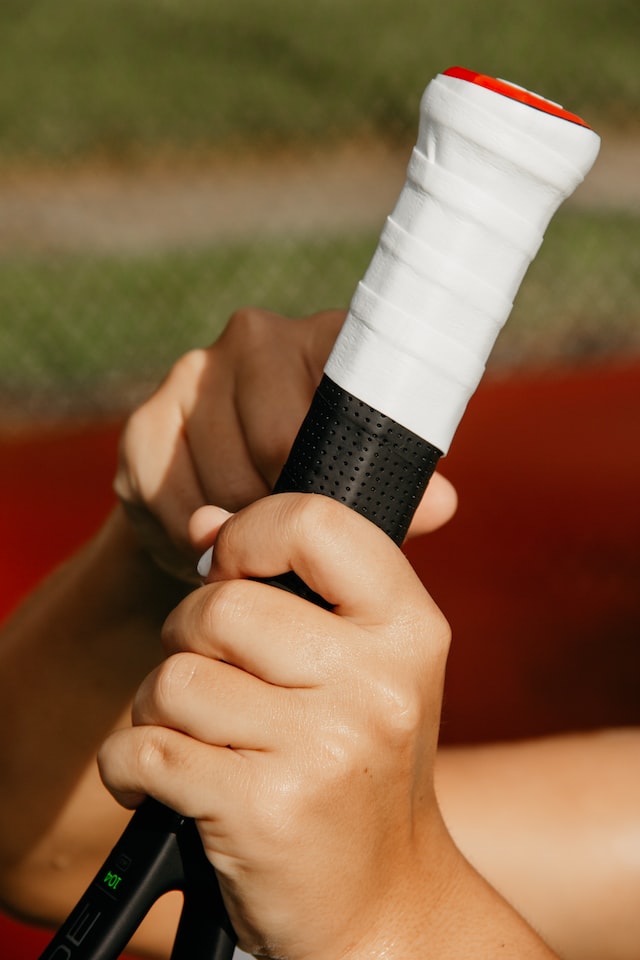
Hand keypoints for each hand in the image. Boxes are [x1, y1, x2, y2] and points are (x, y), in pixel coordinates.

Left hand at [99, 493, 454, 957]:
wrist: (383, 903)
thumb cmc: (359, 765)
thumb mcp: (367, 665)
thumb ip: (296, 584)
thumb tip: (201, 520)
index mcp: (409, 629)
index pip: (313, 522)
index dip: (250, 534)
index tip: (232, 571)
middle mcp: (378, 684)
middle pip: (219, 605)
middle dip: (190, 638)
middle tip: (216, 680)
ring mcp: (325, 750)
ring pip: (172, 679)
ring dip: (160, 710)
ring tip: (204, 739)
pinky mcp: (265, 812)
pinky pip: (143, 751)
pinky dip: (132, 768)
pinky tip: (171, 784)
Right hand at [114, 308, 456, 583]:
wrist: (224, 500)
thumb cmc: (313, 483)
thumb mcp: (365, 484)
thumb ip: (399, 490)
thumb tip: (440, 502)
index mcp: (326, 340)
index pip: (344, 392)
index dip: (343, 461)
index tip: (344, 511)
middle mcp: (255, 337)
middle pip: (277, 443)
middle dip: (288, 512)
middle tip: (298, 551)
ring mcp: (192, 374)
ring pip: (224, 481)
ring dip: (241, 534)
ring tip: (256, 551)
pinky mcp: (144, 425)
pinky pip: (171, 502)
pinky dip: (192, 541)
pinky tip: (212, 543)